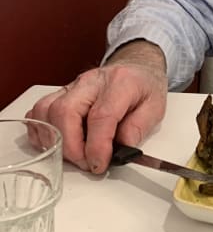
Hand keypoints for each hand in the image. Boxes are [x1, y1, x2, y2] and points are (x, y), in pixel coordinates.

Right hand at [26, 41, 167, 172]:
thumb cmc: (144, 87)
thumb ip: (139, 128)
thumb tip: (122, 148)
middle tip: (87, 163)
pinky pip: (38, 111)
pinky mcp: (60, 93)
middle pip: (66, 112)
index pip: (101, 116)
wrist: (135, 67)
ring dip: (55, 140)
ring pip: (47, 110)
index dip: (97, 146)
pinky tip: (57, 143)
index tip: (99, 164)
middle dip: (71, 146)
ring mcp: (72, 86)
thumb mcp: (155, 107)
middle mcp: (91, 82)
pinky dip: (42, 131)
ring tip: (74, 155)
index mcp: (120, 83)